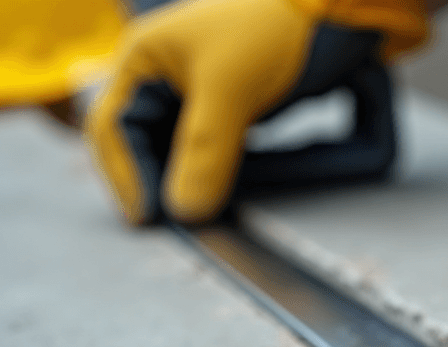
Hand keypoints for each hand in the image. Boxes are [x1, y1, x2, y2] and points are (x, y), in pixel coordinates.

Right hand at [84, 0, 426, 224]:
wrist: (336, 7)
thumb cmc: (273, 29)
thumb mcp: (231, 90)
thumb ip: (204, 151)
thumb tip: (186, 210)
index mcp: (144, 57)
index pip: (111, 129)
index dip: (126, 177)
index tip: (150, 218)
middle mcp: (163, 73)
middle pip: (140, 143)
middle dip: (153, 182)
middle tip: (174, 224)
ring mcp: (197, 89)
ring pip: (173, 148)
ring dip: (183, 181)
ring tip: (197, 214)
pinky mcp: (231, 103)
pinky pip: (208, 146)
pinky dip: (212, 171)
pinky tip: (222, 192)